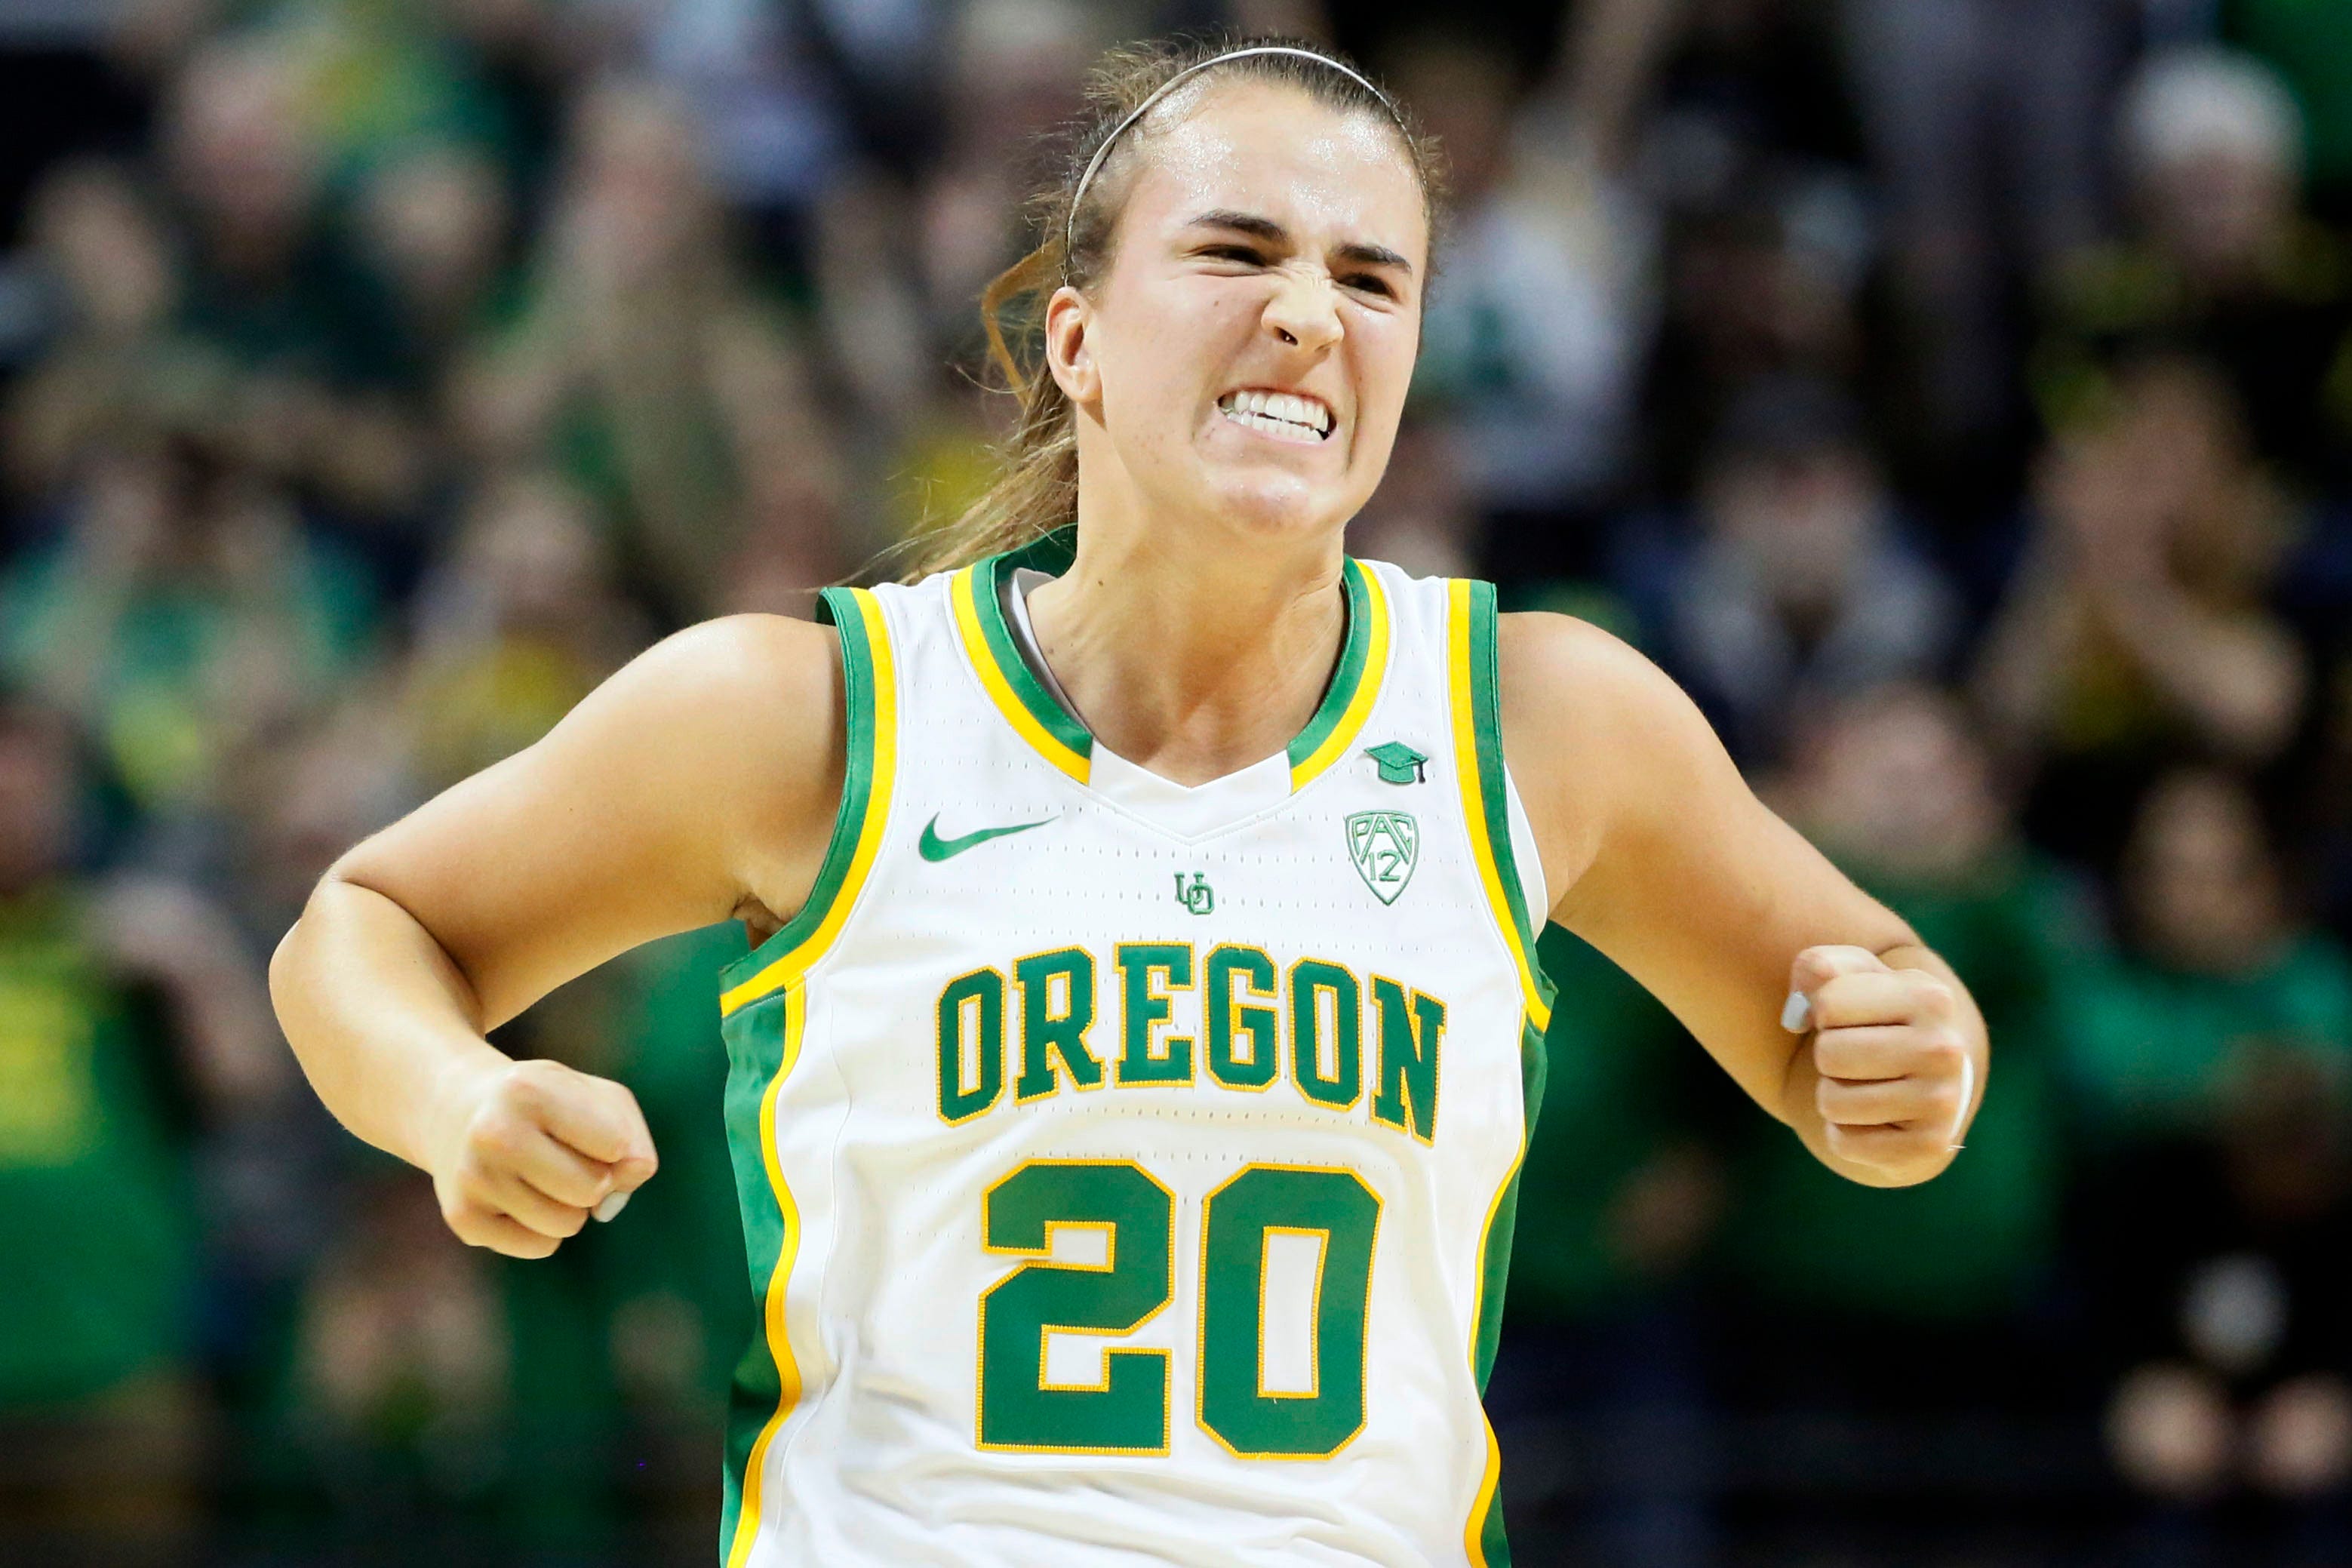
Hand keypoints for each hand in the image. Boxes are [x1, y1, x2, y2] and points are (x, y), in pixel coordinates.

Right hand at [430, 1056, 657, 1257]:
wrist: (459, 1113)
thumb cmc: (548, 1107)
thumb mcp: (597, 1099)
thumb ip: (632, 1142)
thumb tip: (611, 1204)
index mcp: (529, 1090)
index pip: (616, 1145)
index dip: (614, 1142)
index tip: (584, 1127)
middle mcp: (493, 1133)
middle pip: (592, 1190)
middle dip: (594, 1179)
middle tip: (561, 1155)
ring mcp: (473, 1178)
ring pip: (568, 1224)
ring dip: (569, 1207)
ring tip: (537, 1173)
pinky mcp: (463, 1218)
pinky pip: (541, 1247)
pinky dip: (543, 1229)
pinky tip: (516, 1196)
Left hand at [1782, 945, 1973, 1177]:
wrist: (1926, 1078)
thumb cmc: (1878, 1018)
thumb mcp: (1854, 978)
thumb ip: (1817, 967)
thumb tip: (1798, 1012)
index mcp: (1929, 997)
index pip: (1828, 1004)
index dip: (1825, 1012)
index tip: (1851, 1018)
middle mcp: (1945, 1049)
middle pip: (1828, 1054)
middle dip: (1827, 1057)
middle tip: (1855, 1058)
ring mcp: (1943, 1101)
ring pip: (1833, 1102)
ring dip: (1833, 1096)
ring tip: (1864, 1086)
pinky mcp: (1930, 1146)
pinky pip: (1845, 1143)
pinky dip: (1844, 1134)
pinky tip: (1873, 1120)